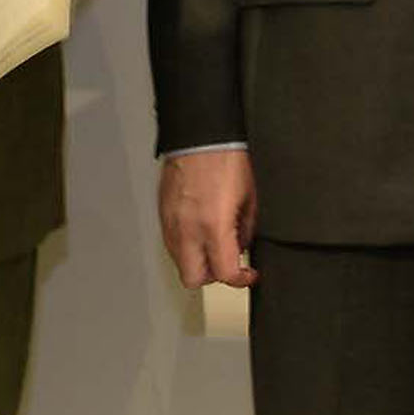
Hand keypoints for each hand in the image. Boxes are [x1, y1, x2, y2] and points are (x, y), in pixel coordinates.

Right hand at [158, 150, 259, 289]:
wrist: (200, 135)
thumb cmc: (225, 158)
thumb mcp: (250, 198)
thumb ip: (246, 229)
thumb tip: (242, 245)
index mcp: (213, 226)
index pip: (224, 273)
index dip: (240, 279)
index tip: (247, 274)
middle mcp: (187, 229)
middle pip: (193, 278)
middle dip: (212, 276)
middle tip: (227, 264)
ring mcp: (171, 222)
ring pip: (179, 262)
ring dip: (197, 261)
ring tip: (213, 244)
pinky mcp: (163, 213)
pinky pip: (172, 243)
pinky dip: (186, 245)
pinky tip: (199, 231)